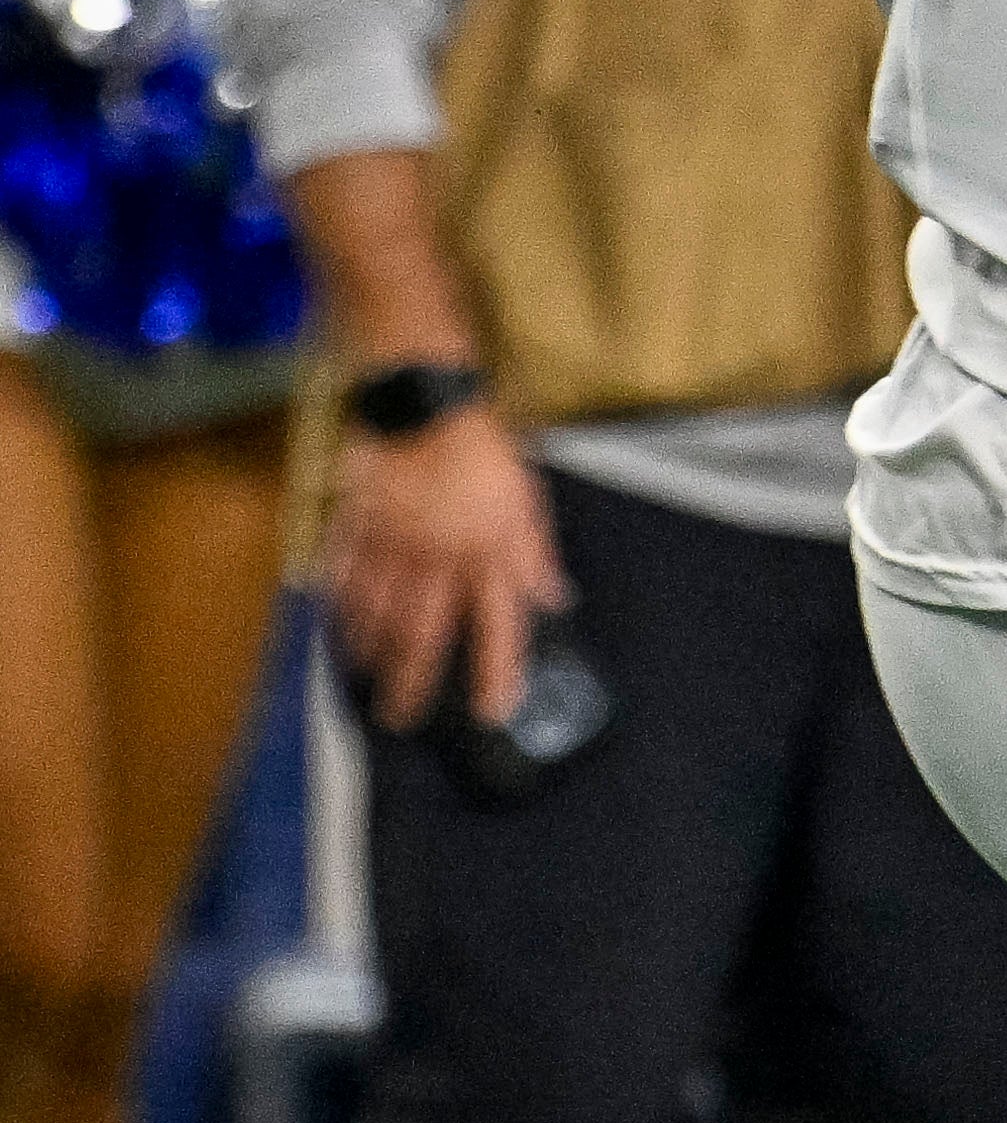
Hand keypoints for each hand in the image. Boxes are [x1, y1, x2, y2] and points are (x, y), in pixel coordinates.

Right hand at [328, 406, 565, 733]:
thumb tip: (553, 596)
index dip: (500, 670)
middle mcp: (442, 555)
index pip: (501, 623)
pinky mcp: (357, 530)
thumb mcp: (525, 499)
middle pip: (425, 634)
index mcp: (491, 548)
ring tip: (368, 677)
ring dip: (372, 654)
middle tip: (401, 717)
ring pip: (378, 615)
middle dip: (412, 683)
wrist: (425, 405)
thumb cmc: (482, 450)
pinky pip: (344, 582)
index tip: (495, 709)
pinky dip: (339, 613)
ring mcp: (395, 545)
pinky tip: (337, 633)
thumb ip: (534, 554)